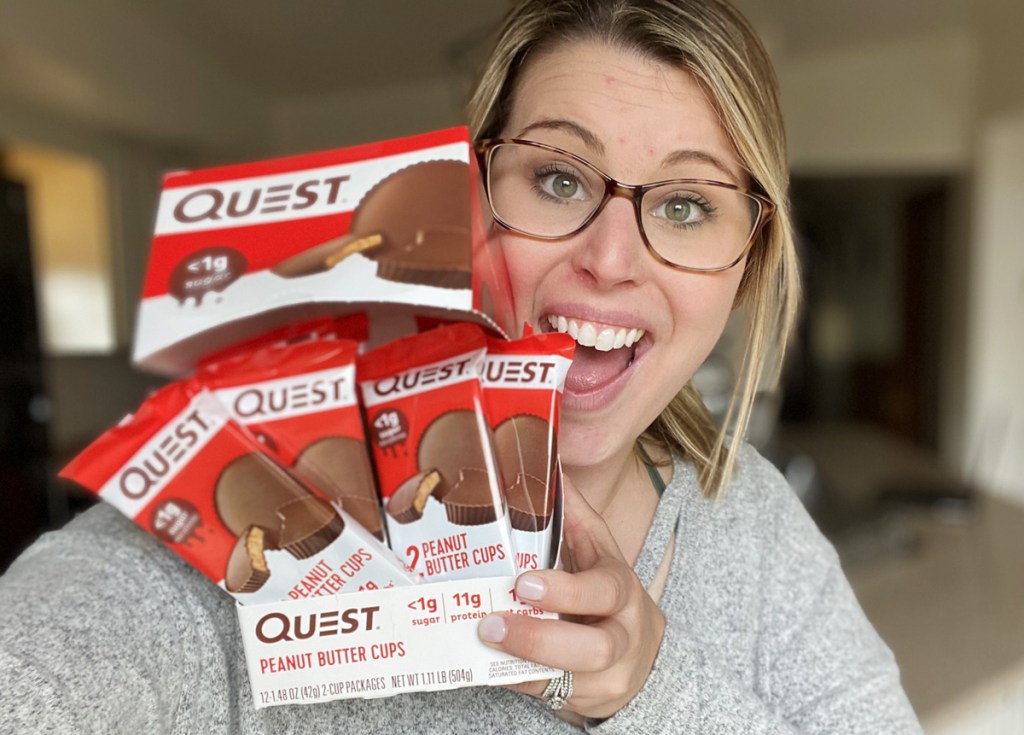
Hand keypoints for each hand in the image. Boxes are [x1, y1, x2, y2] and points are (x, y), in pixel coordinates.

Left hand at [477, 476, 665, 719]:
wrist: (642, 653)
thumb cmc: (608, 593)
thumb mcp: (600, 553)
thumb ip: (576, 515)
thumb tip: (550, 462)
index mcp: (622, 591)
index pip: (604, 591)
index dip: (566, 590)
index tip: (523, 582)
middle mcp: (622, 636)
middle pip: (592, 648)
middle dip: (539, 638)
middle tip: (490, 624)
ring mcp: (609, 676)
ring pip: (569, 681)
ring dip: (521, 664)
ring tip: (483, 645)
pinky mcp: (588, 700)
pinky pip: (549, 696)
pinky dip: (516, 682)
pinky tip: (486, 667)